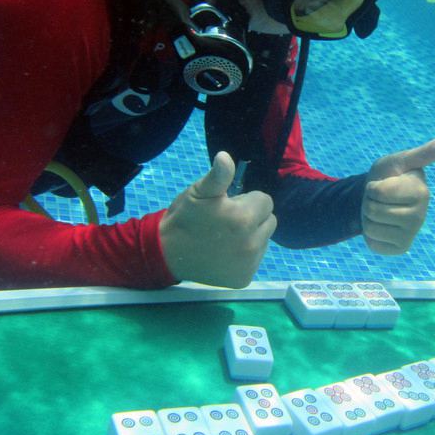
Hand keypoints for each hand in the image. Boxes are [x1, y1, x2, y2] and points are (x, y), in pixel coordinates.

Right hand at [160, 151, 276, 287]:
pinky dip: (245, 256)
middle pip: (269, 221)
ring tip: (226, 237)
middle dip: (253, 217)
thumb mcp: (199, 192)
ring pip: (264, 240)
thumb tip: (225, 156)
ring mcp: (249, 263)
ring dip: (252, 236)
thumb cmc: (185, 217)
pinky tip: (226, 253)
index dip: (247, 201)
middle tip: (228, 221)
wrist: (165, 252)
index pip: (265, 201)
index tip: (229, 206)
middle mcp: (251, 243)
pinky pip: (256, 260)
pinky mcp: (244, 278)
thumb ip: (218, 175)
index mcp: (243, 218)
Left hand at [362, 134, 434, 254]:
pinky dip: (370, 234)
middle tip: (380, 198)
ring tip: (381, 210)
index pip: (379, 192)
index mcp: (421, 192)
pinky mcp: (400, 248)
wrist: (380, 198)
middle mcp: (420, 217)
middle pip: (373, 211)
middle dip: (369, 202)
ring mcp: (411, 235)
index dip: (374, 187)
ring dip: (368, 217)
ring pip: (371, 228)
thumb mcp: (400, 161)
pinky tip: (382, 226)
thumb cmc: (391, 176)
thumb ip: (424, 153)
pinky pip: (373, 244)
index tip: (384, 183)